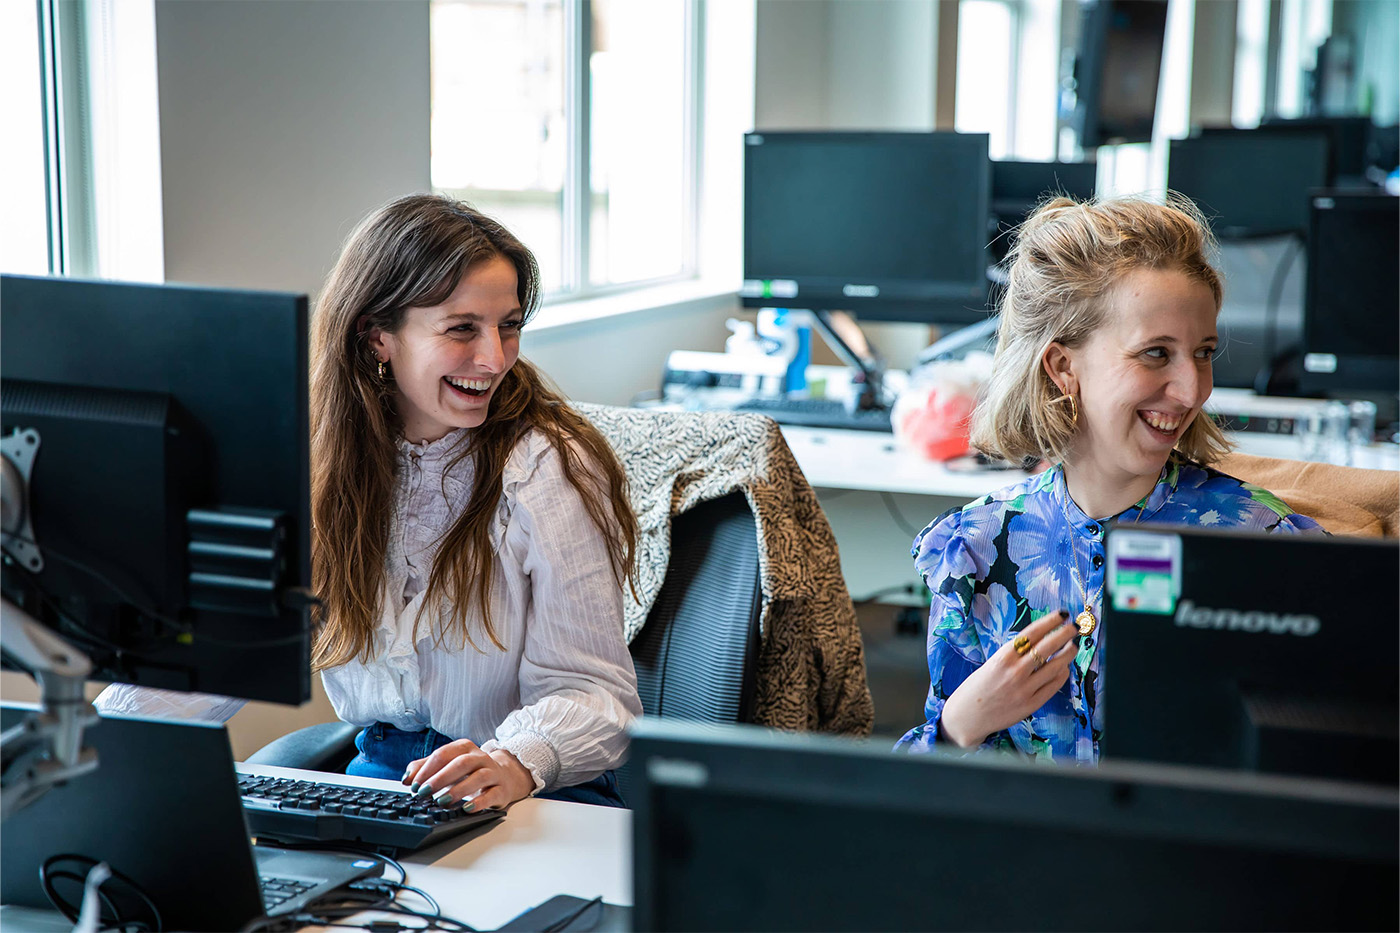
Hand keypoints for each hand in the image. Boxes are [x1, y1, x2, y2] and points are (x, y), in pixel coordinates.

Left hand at [401, 739, 535, 811]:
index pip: (444, 754)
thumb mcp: (447, 766)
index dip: (427, 769)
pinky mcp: (501, 790)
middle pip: (461, 763)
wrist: (503, 776)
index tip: (414, 784)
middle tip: (424, 792)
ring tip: (442, 801)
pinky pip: (492, 794)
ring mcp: (493, 773)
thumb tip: (407, 778)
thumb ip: (425, 768)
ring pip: (478, 777)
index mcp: (465, 748)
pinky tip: (467, 808)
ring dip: (458, 790)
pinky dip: (480, 802)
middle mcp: (480, 757)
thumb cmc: (470, 771)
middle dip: (440, 778)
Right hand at [939, 610, 1076, 748]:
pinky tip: (1064, 667)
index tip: (1062, 614)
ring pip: (1055, 666)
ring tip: (1073, 646)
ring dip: (1068, 653)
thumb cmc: (977, 687)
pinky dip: (1061, 674)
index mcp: (1002, 657)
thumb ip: (1014, 654)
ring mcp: (1025, 689)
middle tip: (1074, 627)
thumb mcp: (991, 663)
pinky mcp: (1031, 704)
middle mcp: (1015, 671)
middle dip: (1064, 634)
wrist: (968, 716)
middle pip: (1047, 647)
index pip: (1032, 633)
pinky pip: (1053, 685)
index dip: (1050, 621)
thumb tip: (1040, 641)